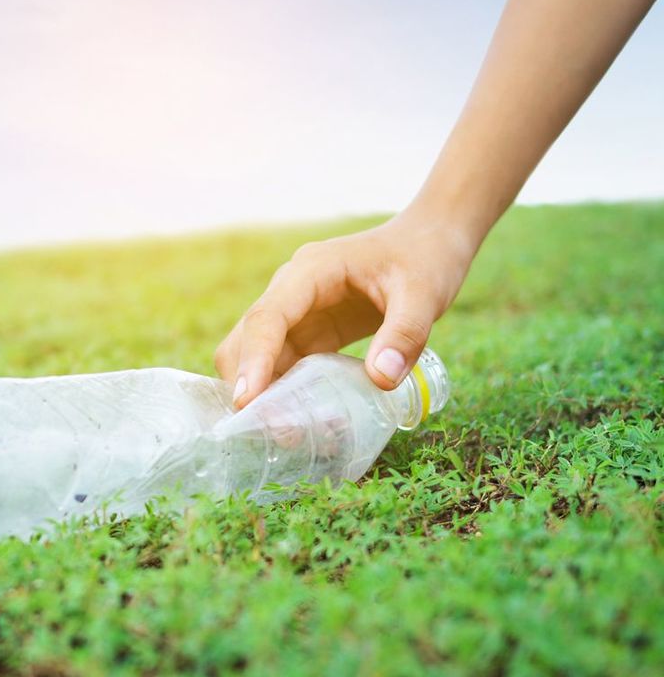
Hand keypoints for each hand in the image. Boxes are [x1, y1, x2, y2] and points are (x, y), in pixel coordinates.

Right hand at [214, 207, 477, 408]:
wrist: (429, 241)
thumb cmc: (424, 258)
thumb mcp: (424, 294)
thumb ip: (405, 334)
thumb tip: (381, 380)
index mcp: (310, 272)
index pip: (267, 317)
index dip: (254, 360)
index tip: (247, 401)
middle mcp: (291, 292)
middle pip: (246, 339)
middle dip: (247, 383)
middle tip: (269, 429)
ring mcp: (297, 314)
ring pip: (258, 357)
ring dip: (266, 394)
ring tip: (289, 435)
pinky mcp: (310, 333)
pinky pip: (285, 366)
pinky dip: (287, 394)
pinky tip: (305, 421)